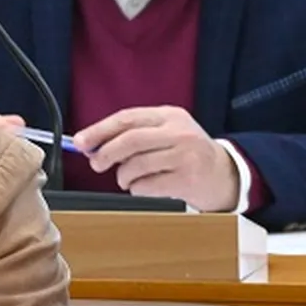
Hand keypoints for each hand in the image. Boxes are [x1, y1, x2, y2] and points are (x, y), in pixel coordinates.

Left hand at [73, 106, 239, 211]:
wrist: (224, 174)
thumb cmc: (186, 153)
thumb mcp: (166, 133)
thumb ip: (132, 135)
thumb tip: (91, 146)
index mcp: (170, 116)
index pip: (127, 118)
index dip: (100, 130)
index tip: (81, 142)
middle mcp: (179, 133)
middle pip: (130, 140)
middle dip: (106, 153)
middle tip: (96, 164)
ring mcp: (186, 156)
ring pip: (136, 166)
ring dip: (123, 177)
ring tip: (128, 179)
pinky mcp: (188, 180)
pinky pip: (146, 186)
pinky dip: (137, 189)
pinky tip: (144, 187)